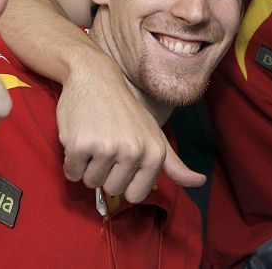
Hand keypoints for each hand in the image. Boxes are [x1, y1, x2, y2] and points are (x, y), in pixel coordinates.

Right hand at [57, 51, 205, 202]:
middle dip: (104, 173)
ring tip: (95, 137)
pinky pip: (71, 173)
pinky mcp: (81, 145)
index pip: (135, 195)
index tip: (123, 160)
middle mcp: (134, 152)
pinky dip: (71, 160)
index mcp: (155, 153)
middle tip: (106, 143)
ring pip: (90, 182)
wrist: (96, 77)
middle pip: (112, 190)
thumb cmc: (125, 111)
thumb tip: (200, 182)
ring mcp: (107, 148)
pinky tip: (80, 136)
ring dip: (87, 165)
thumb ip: (174, 164)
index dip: (124, 181)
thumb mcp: (154, 134)